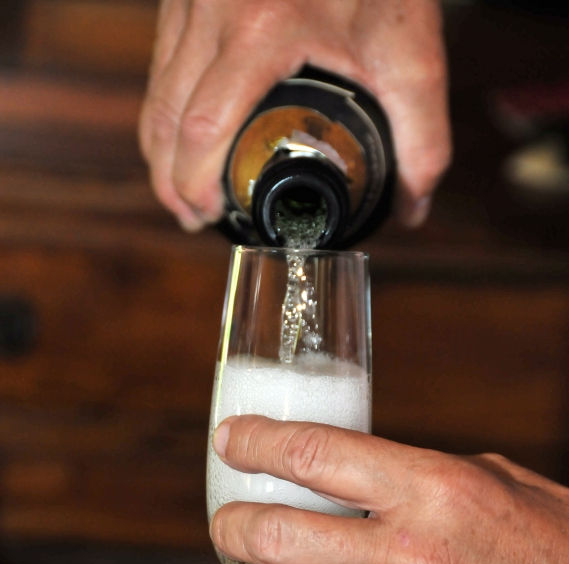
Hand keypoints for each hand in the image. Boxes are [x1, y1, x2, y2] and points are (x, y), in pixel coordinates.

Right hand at [139, 0, 450, 230]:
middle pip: (167, 115)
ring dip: (160, 148)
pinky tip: (182, 134)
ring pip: (157, 90)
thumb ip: (422, 137)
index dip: (194, 182)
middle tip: (191, 215)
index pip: (205, 125)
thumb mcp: (412, 54)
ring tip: (180, 190)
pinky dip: (166, 108)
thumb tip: (412, 205)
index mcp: (263, 31)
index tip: (206, 214)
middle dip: (171, 178)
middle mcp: (215, 11)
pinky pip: (162, 62)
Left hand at [196, 415, 568, 563]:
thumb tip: (356, 470)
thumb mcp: (494, 483)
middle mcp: (411, 556)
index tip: (232, 442)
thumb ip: (418, 474)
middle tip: (225, 525)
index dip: (258, 444)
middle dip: (234, 526)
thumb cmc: (557, 550)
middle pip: (284, 534)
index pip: (316, 455)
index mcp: (433, 490)